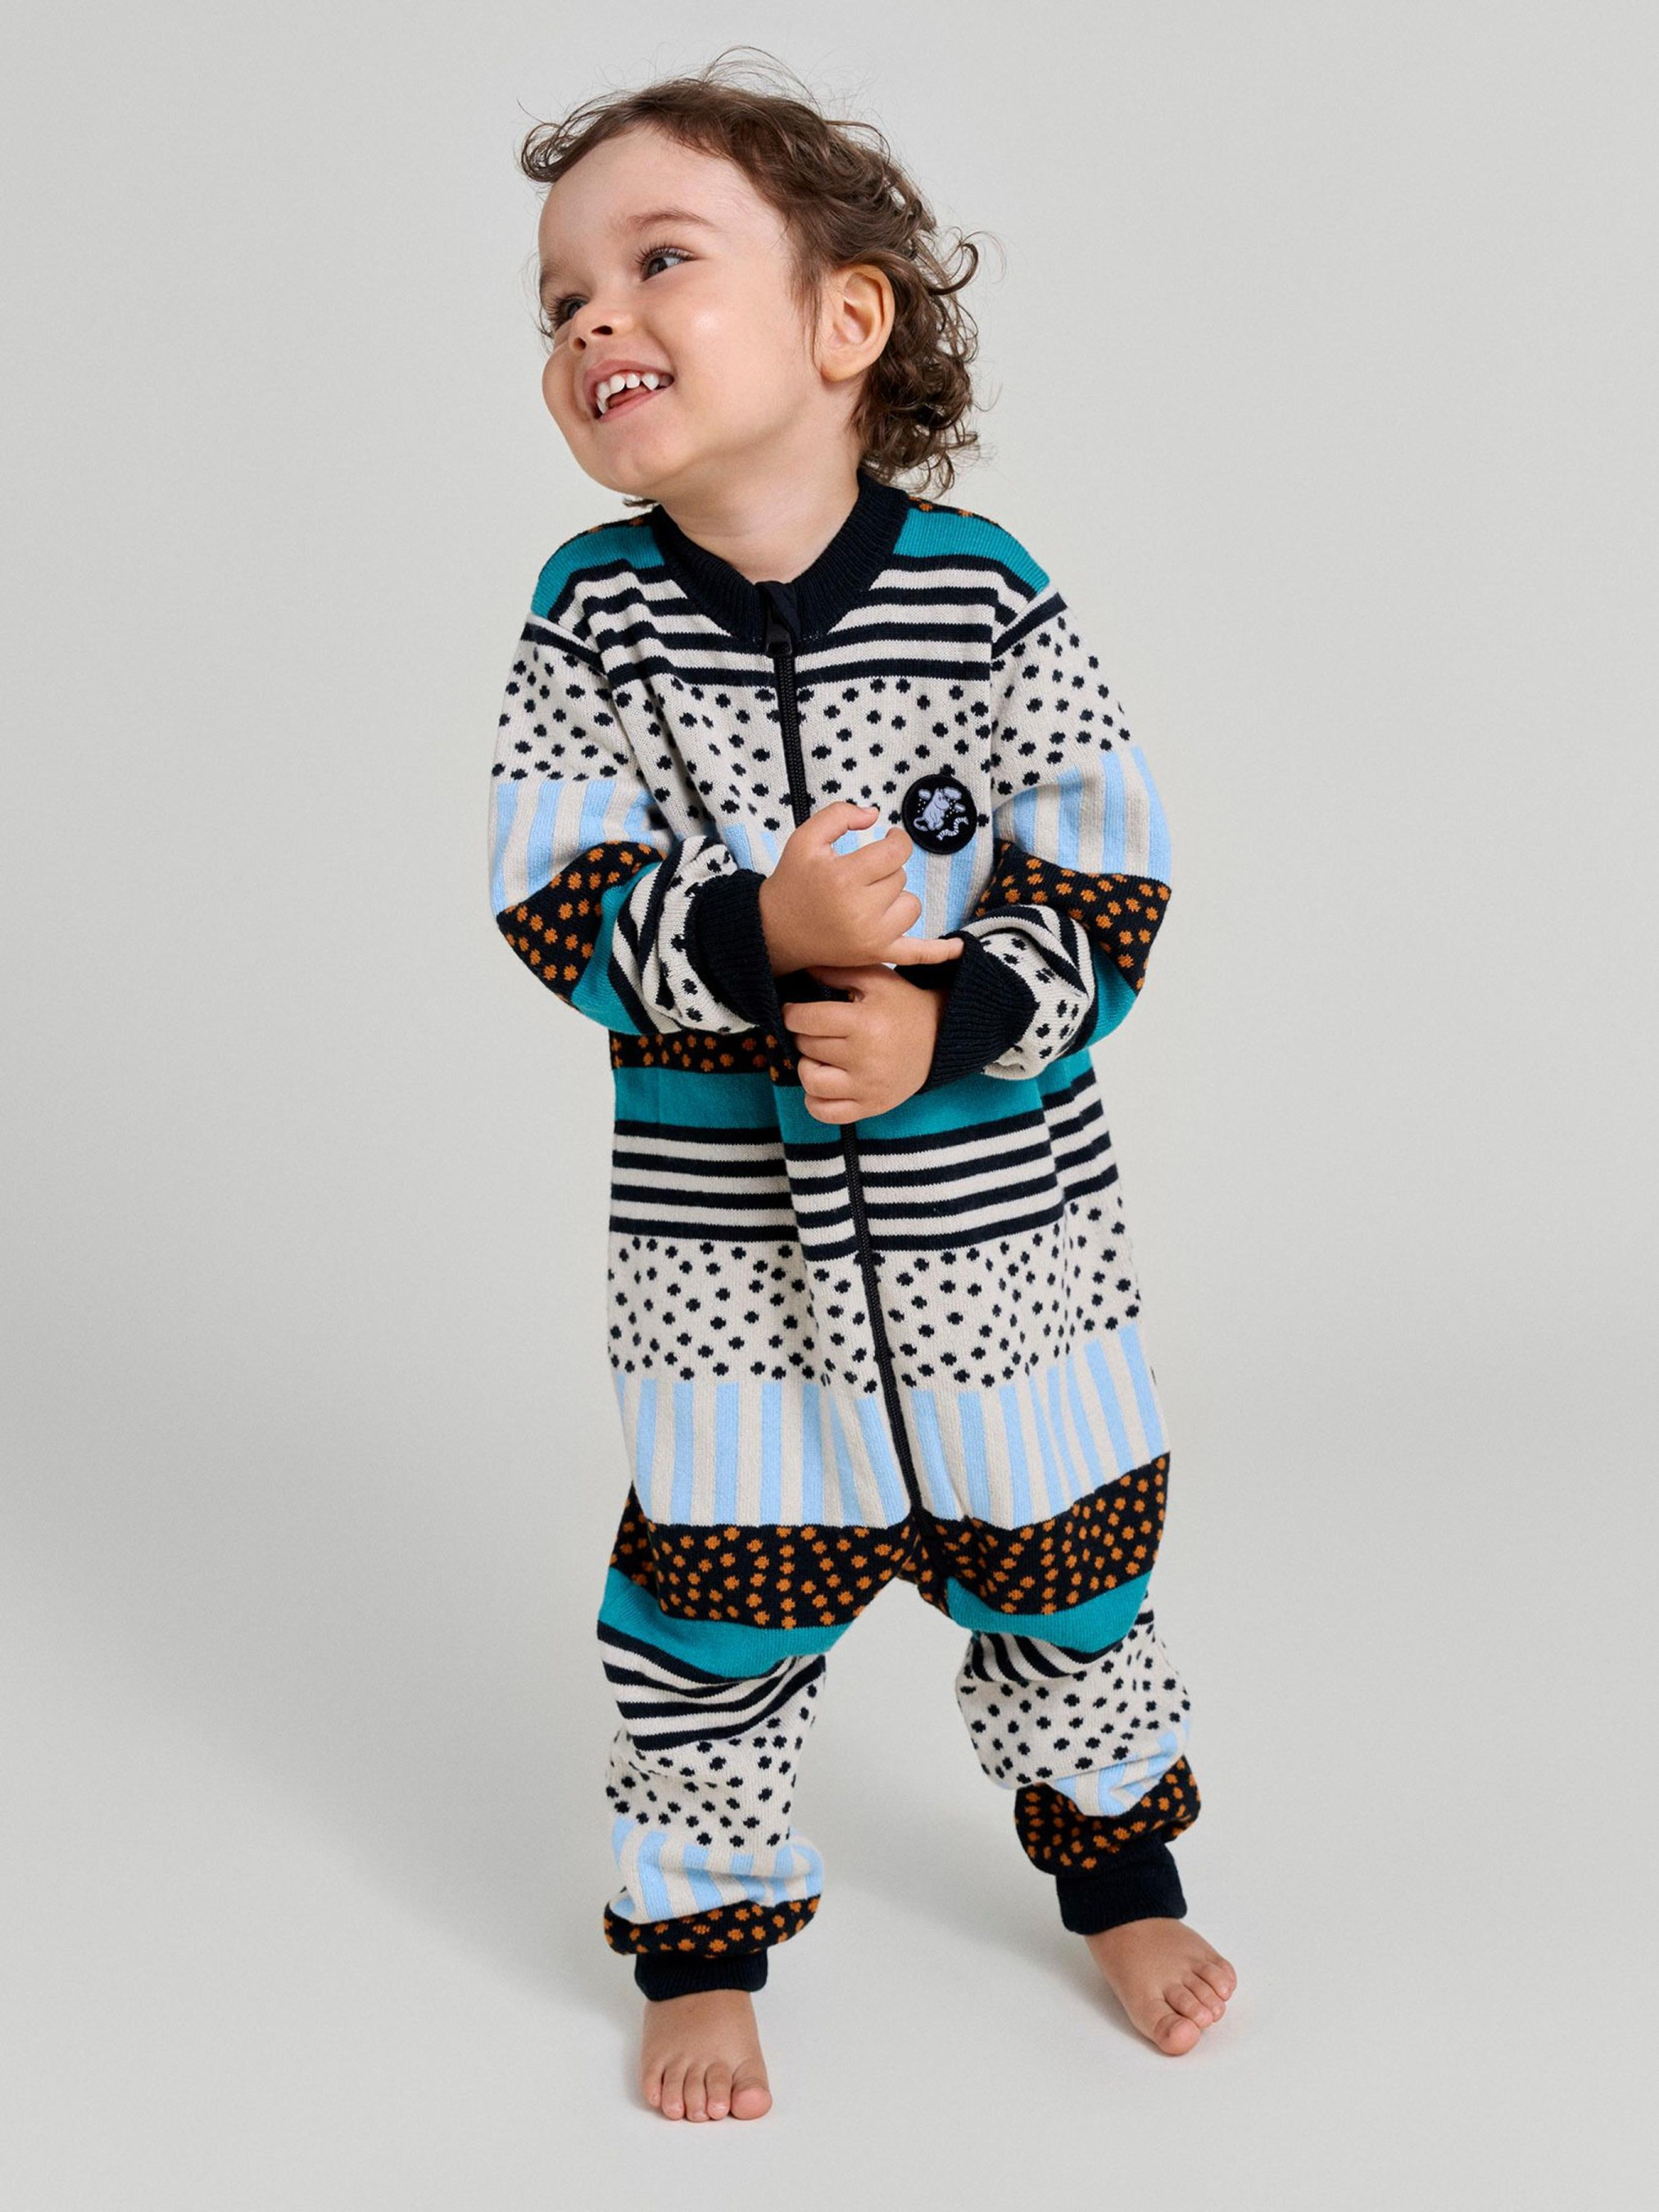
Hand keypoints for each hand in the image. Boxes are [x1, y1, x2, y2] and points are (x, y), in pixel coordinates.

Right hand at [759, 802, 965, 972]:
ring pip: (911, 905)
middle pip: (901, 877)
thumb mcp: (805, 838)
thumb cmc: (792, 881)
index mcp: (845, 876)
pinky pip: (917, 953)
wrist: (775, 931)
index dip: (897, 840)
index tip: (889, 839)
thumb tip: (876, 816)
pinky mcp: (876, 954)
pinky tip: (960, 948)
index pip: (896, 852)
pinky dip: (939, 952)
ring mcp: (872, 936)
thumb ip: (839, 815)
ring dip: (896, 898)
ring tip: (868, 900)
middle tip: (857, 878)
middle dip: (884, 872)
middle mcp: (861, 909)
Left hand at [781, 963, 947, 1123]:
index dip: (792, 1013)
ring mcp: (868, 1087)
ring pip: (811, 1081)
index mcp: (865, 1023)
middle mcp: (866, 1059)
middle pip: (807, 1048)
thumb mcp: (876, 978)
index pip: (806, 1020)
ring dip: (807, 1067)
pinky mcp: (872, 1107)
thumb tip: (801, 967)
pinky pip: (825, 1113)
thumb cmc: (902, 1004)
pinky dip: (814, 1100)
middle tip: (816, 1030)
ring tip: (820, 1056)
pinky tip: (824, 1084)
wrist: (941, 1037)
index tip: (796, 1011)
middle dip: (804, 1036)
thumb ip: (836, 971)